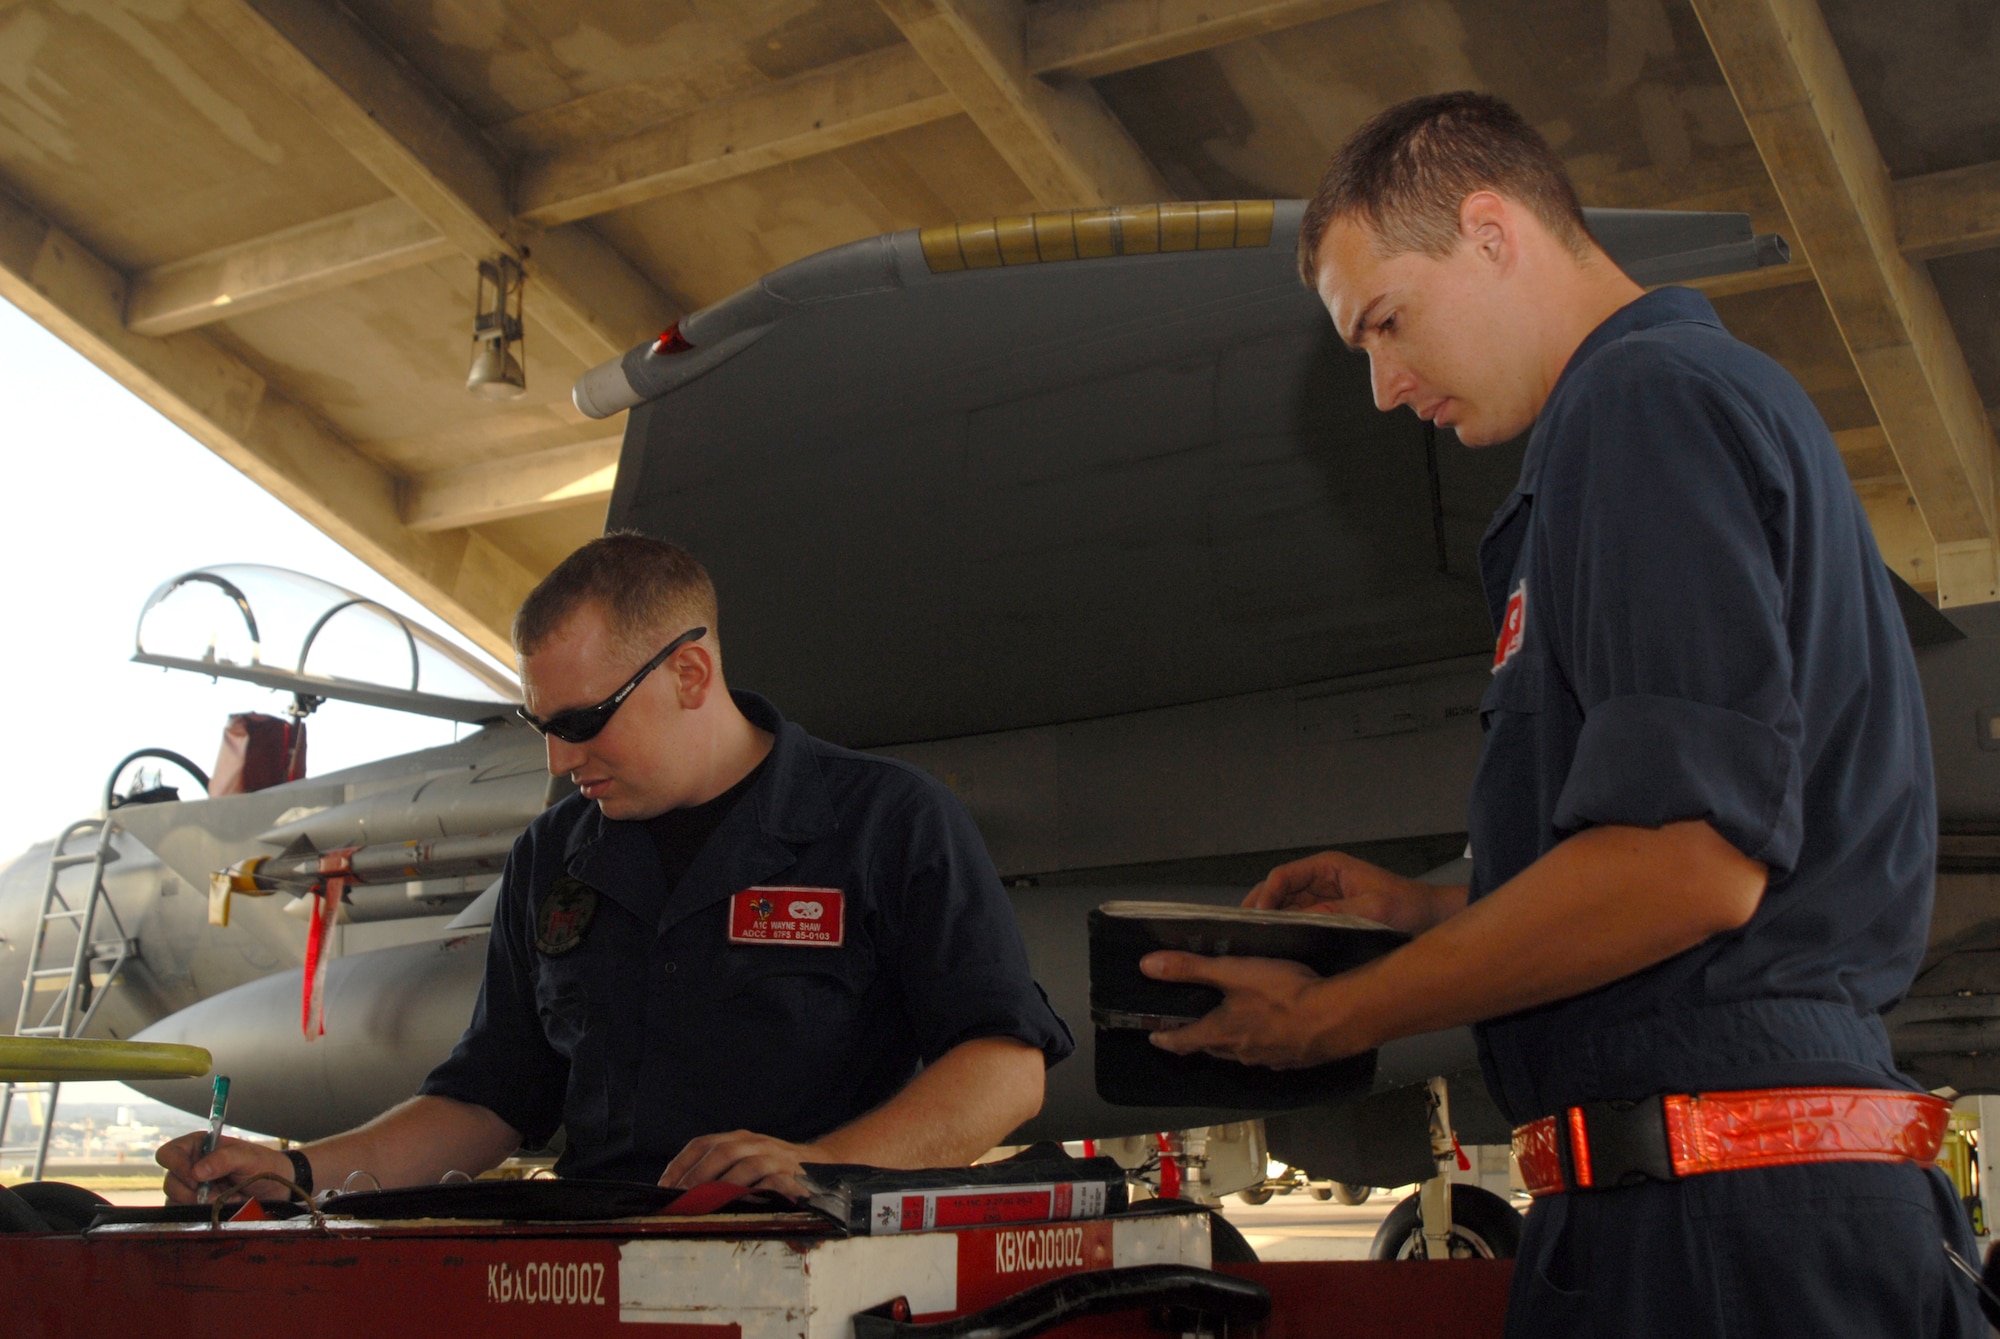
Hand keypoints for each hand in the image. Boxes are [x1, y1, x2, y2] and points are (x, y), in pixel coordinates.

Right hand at [156, 1132, 292, 1204]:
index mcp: (198, 1147)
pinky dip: (200, 1215)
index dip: (176, 1165)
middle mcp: (190, 1166)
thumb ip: (225, 1159)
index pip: (168, 1153)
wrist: (276, 1189)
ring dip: (199, 1205)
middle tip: (218, 1195)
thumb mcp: (249, 1158)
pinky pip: (183, 1215)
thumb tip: (197, 1172)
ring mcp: (191, 1189)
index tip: (196, 1177)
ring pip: (174, 1201)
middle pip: (170, 1182)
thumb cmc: (263, 1165)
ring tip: (226, 1200)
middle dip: (193, 1192)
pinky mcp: (194, 1207)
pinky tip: (220, 1210)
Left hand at [659, 1130, 828, 1197]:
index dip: (681, 1163)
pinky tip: (743, 1205)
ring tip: (707, 1203)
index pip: (703, 1143)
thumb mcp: (748, 1160)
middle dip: (699, 1175)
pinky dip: (758, 1192)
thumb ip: (722, 1170)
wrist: (822, 1164)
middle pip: (723, 1152)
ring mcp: (776, 1157)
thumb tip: (682, 1193)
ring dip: (725, 1185)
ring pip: (748, 1165)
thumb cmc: (776, 1168)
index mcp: (739, 1139)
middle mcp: (756, 1143)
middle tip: (682, 1198)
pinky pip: (774, 1182)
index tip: (664, 1185)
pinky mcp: (794, 1174)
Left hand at [1140, 953, 1368, 1067]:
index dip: (1166, 1038)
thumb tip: (1146, 966)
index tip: (1154, 1037)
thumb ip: (1191, 968)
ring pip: (1239, 1053)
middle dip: (1197, 1039)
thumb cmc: (1281, 993)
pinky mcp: (1292, 1061)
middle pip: (1211, 1048)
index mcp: (1221, 1033)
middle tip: (1189, 1029)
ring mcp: (1268, 1060)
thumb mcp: (1233, 972)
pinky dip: (1259, 1044)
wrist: (1336, 1018)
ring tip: (1227, 1029)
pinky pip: (1266, 1055)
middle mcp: (1241, 1053)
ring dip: (1228, 1043)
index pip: (1183, 1041)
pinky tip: (1268, 1033)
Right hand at [1245, 851, 1454, 934]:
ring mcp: (1322, 898)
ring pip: (1284, 906)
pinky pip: (1298, 920)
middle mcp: (1320, 879)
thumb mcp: (1374, 909)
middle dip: (1260, 908)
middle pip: (1277, 890)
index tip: (1258, 917)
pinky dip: (1285, 930)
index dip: (1266, 895)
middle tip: (1244, 932)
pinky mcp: (1328, 916)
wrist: (1431, 918)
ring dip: (1270, 921)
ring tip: (1254, 943)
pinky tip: (1276, 947)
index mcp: (1328, 867)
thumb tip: (1299, 920)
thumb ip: (1336, 912)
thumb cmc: (1408, 906)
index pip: (1284, 876)